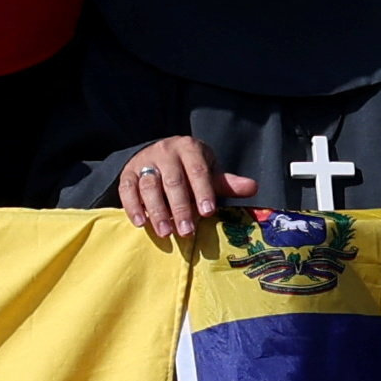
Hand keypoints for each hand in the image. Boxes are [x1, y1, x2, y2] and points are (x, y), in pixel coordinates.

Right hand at [112, 135, 254, 245]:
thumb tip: (253, 187)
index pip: (197, 170)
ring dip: (157, 210)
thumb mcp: (209, 171)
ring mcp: (144, 161)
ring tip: (165, 233)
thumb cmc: (189, 168)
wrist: (158, 154)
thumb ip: (227, 182)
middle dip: (180, 207)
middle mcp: (165, 152)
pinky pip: (127, 189)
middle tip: (186, 231)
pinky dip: (132, 206)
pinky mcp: (127, 173)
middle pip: (172, 181)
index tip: (208, 213)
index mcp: (189, 148)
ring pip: (149, 185)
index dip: (202, 191)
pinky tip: (141, 223)